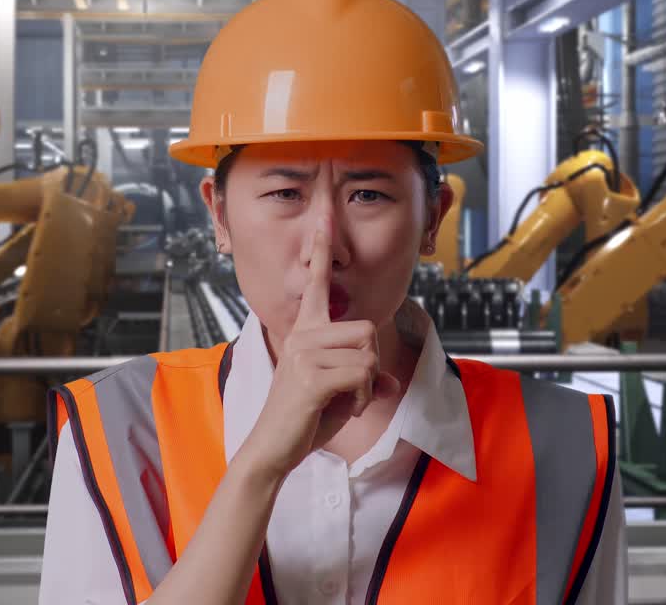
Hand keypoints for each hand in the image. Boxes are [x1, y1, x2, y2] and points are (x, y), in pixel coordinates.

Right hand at [235, 223, 399, 481]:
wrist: (274, 449)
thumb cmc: (304, 420)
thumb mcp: (343, 395)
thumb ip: (366, 380)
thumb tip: (391, 381)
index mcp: (306, 331)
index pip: (317, 283)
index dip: (321, 250)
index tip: (324, 217)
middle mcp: (303, 335)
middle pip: (367, 329)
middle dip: (371, 364)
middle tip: (351, 391)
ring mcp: (304, 353)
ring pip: (368, 354)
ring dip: (367, 385)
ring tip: (344, 400)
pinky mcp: (311, 376)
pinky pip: (363, 375)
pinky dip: (364, 398)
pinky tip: (345, 408)